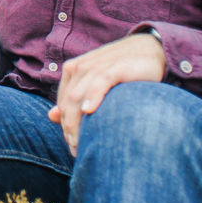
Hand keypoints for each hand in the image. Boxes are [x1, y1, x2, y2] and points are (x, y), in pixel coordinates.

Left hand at [47, 33, 164, 155]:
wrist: (150, 50)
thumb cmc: (122, 71)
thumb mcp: (95, 83)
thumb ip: (74, 98)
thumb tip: (51, 116)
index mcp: (72, 70)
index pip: (62, 104)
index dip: (66, 127)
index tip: (74, 146)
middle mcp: (80, 67)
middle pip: (68, 104)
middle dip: (70, 130)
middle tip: (78, 152)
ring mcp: (96, 66)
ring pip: (77, 98)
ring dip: (78, 123)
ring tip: (83, 144)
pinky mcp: (114, 67)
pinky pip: (99, 83)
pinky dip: (92, 97)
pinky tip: (90, 111)